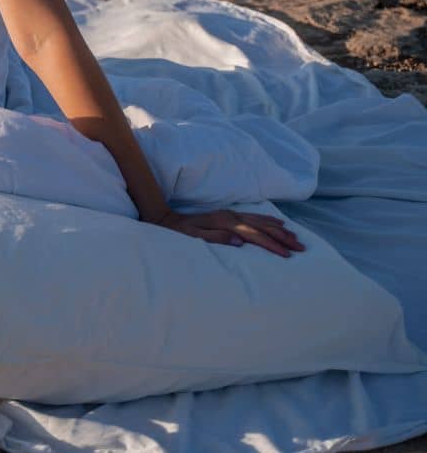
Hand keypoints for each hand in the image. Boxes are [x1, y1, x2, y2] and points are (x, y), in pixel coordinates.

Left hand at [153, 208, 304, 256]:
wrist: (168, 219)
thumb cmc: (181, 233)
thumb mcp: (195, 238)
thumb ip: (217, 238)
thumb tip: (240, 241)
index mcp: (225, 223)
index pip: (255, 235)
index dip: (273, 245)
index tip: (288, 255)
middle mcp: (231, 216)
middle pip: (263, 226)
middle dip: (283, 237)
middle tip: (301, 248)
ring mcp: (231, 213)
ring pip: (262, 220)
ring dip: (280, 229)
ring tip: (296, 238)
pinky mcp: (229, 214)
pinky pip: (255, 215)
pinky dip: (269, 219)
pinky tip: (279, 222)